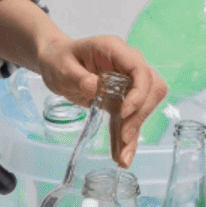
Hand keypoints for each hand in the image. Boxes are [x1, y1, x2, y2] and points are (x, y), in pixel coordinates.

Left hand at [36, 35, 167, 166]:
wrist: (54, 63)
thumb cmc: (58, 58)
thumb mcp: (61, 66)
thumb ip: (76, 76)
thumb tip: (94, 86)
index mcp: (115, 49)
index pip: (140, 69)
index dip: (139, 92)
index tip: (124, 111)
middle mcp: (127, 64)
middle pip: (151, 88)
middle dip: (140, 114)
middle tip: (123, 135)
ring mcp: (127, 82)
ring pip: (145, 106)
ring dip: (135, 130)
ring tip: (123, 157)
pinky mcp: (122, 98)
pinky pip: (130, 118)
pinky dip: (127, 136)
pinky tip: (122, 155)